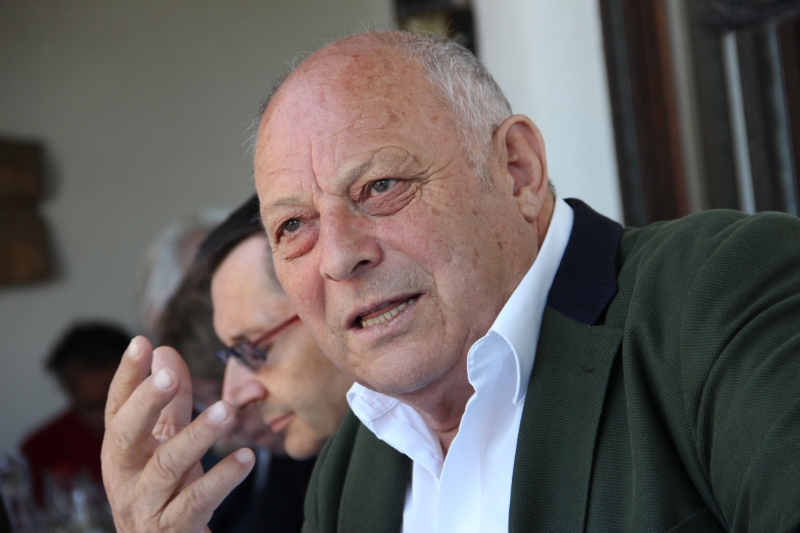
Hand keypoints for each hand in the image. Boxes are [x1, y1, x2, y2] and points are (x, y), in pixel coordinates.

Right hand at [101, 336, 254, 532]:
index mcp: (120, 452)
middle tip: (168, 374)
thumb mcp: (165, 443)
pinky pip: (197, 501)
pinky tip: (246, 457)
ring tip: (225, 410)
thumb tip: (164, 349)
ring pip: (166, 467)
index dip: (126, 376)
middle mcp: (125, 477)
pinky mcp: (173, 528)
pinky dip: (222, 478)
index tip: (140, 342)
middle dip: (146, 402)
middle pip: (125, 435)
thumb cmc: (164, 490)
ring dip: (196, 436)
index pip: (116, 408)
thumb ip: (168, 401)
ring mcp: (146, 505)